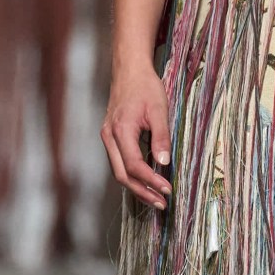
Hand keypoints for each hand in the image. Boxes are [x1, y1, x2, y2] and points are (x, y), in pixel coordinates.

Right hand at [102, 61, 173, 207]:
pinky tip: (147, 181)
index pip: (134, 166)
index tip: (167, 190)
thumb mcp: (159, 109)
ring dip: (137, 187)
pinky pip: (119, 163)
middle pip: (122, 175)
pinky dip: (132, 175)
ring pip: (119, 172)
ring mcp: (107, 138)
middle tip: (162, 203)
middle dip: (143, 192)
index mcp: (120, 131)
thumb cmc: (145, 87)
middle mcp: (109, 137)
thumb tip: (164, 164)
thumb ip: (161, 137)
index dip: (151, 181)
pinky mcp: (111, 137)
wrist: (129, 70)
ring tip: (156, 198)